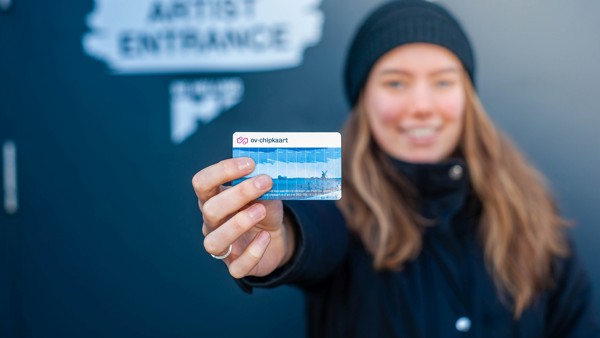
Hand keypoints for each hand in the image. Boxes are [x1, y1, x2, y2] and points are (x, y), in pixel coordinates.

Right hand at [192, 157, 294, 278]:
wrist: (275, 238)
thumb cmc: (263, 209)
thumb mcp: (265, 193)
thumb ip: (262, 184)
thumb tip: (265, 174)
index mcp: (213, 199)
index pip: (202, 182)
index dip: (222, 170)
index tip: (250, 163)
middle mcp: (211, 223)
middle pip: (210, 210)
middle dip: (238, 194)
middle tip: (264, 182)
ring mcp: (222, 247)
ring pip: (214, 242)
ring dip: (238, 224)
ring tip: (261, 210)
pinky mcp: (235, 266)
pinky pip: (238, 266)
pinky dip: (253, 251)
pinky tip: (266, 237)